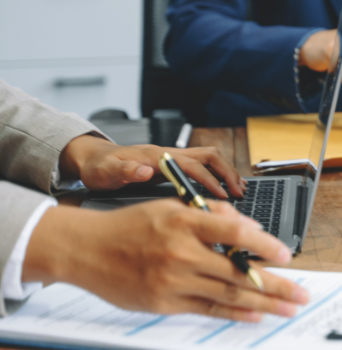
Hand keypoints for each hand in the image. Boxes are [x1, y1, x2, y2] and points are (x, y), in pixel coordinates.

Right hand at [23, 199, 308, 321]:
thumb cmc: (132, 225)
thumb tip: (249, 227)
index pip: (235, 232)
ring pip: (227, 294)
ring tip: (288, 307)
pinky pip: (207, 309)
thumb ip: (212, 213)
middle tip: (302, 293)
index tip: (287, 255)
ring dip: (263, 303)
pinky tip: (256, 315)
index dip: (265, 244)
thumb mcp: (171, 205)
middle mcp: (180, 251)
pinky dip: (234, 313)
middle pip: (238, 271)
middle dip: (276, 285)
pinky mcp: (164, 302)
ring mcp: (172, 280)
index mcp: (184, 220)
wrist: (87, 249)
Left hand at [60, 135, 244, 198]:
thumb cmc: (99, 168)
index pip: (192, 165)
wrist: (93, 159)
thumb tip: (144, 170)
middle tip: (240, 192)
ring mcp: (173, 157)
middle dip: (228, 172)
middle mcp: (169, 153)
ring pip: (209, 158)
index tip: (223, 196)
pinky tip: (224, 188)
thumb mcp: (105, 173)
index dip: (209, 180)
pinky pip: (202, 165)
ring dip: (226, 172)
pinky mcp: (173, 164)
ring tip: (240, 190)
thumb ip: (125, 171)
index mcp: (157, 156)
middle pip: (209, 155)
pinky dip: (218, 174)